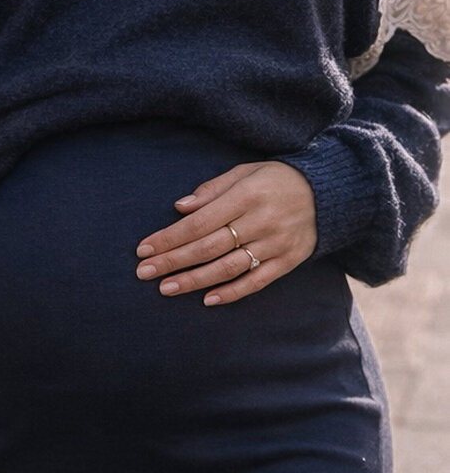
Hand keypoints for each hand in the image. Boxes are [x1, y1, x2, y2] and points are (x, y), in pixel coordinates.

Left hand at [134, 161, 317, 304]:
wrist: (328, 192)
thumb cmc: (276, 179)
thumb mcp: (245, 172)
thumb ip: (212, 189)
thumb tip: (180, 207)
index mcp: (246, 195)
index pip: (199, 222)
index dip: (169, 237)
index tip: (144, 249)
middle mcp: (260, 221)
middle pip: (208, 247)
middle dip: (173, 261)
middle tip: (144, 273)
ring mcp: (275, 244)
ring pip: (228, 267)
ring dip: (194, 280)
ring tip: (166, 288)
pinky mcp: (288, 261)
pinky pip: (256, 281)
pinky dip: (232, 292)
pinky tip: (207, 300)